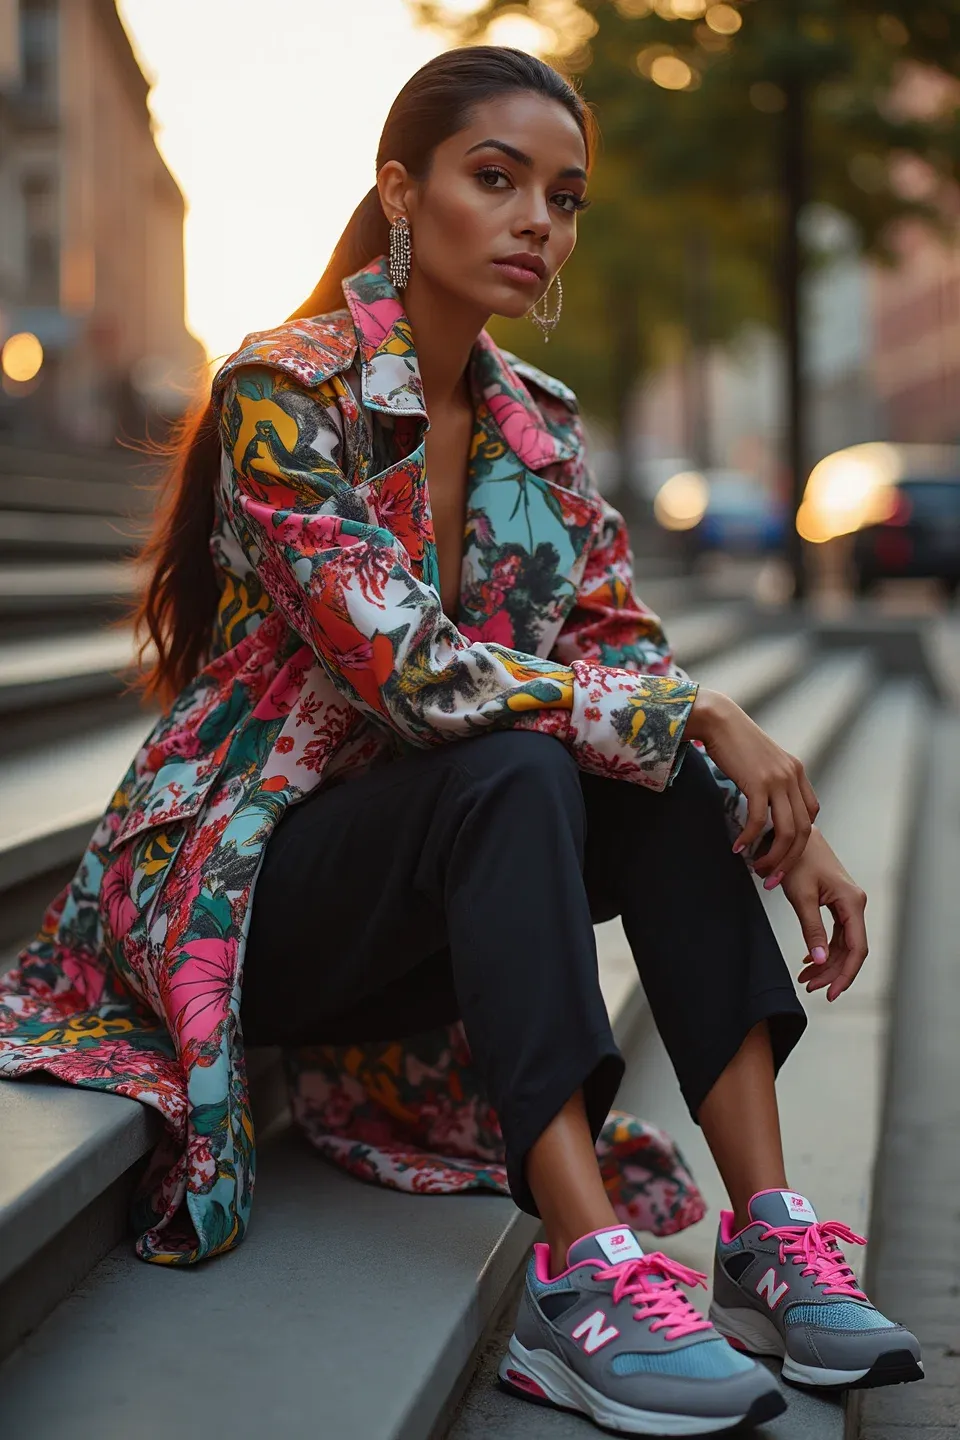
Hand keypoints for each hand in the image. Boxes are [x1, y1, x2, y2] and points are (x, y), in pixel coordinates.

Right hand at [686, 687, 818, 878]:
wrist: (717, 719)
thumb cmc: (734, 741)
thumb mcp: (762, 762)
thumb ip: (770, 782)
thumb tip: (765, 807)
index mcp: (797, 772)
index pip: (810, 815)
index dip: (799, 841)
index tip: (781, 855)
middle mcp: (793, 776)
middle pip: (803, 830)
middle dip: (789, 860)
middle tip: (772, 877)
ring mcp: (778, 779)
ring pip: (787, 832)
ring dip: (773, 857)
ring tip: (757, 869)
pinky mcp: (758, 782)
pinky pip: (759, 821)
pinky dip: (750, 839)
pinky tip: (738, 847)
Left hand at [781, 828, 868, 1001]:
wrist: (794, 836)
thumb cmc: (797, 860)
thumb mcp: (801, 897)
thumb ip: (812, 929)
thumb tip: (819, 960)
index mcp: (852, 902)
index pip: (856, 949)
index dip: (845, 974)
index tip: (830, 993)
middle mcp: (855, 904)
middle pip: (849, 950)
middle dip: (831, 972)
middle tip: (809, 987)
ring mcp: (847, 904)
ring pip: (842, 944)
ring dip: (825, 963)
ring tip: (805, 978)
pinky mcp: (837, 904)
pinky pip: (836, 934)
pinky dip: (823, 949)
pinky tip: (809, 960)